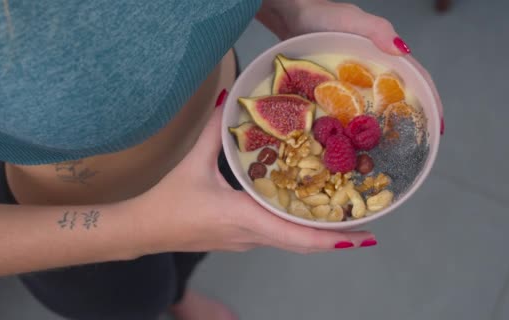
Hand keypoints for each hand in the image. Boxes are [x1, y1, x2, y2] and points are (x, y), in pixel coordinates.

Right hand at [130, 104, 375, 255]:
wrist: (143, 230)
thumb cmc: (168, 200)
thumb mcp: (193, 162)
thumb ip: (214, 130)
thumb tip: (232, 99)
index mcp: (241, 216)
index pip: (293, 234)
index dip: (328, 237)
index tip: (358, 236)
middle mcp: (250, 235)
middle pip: (300, 244)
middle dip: (335, 237)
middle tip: (365, 225)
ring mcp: (245, 241)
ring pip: (290, 243)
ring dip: (319, 235)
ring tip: (345, 217)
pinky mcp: (240, 240)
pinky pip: (277, 238)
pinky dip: (298, 230)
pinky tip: (309, 215)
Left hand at [257, 0, 443, 132]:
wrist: (290, 15)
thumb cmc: (323, 15)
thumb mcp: (353, 19)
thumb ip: (378, 31)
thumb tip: (403, 51)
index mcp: (385, 56)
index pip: (416, 80)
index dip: (430, 102)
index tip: (437, 128)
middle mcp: (371, 71)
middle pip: (396, 99)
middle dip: (408, 122)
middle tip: (415, 148)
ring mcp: (351, 82)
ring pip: (372, 108)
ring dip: (380, 129)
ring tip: (386, 154)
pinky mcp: (331, 88)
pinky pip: (346, 110)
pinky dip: (352, 126)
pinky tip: (351, 144)